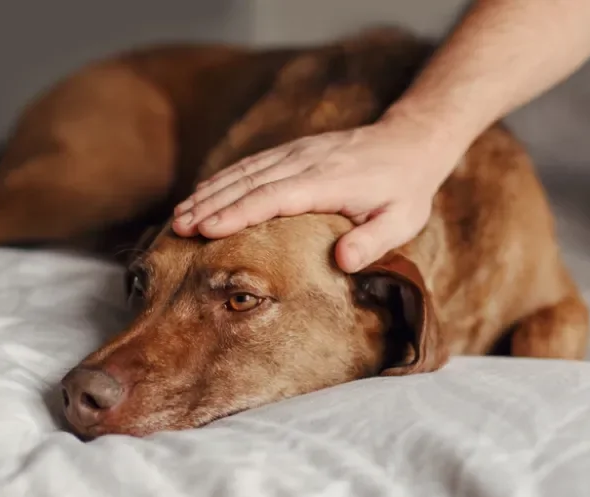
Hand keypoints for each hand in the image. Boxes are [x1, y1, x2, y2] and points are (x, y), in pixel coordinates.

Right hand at [171, 120, 452, 272]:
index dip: (238, 213)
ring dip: (210, 192)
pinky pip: (251, 165)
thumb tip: (343, 262)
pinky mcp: (293, 151)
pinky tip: (203, 194)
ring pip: (244, 171)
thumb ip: (373, 241)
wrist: (409, 142)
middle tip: (179, 228)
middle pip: (249, 182)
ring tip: (180, 216)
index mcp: (328, 182)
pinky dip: (223, 179)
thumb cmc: (405, 190)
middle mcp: (305, 162)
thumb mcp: (402, 221)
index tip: (207, 230)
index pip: (274, 197)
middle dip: (211, 205)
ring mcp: (296, 153)